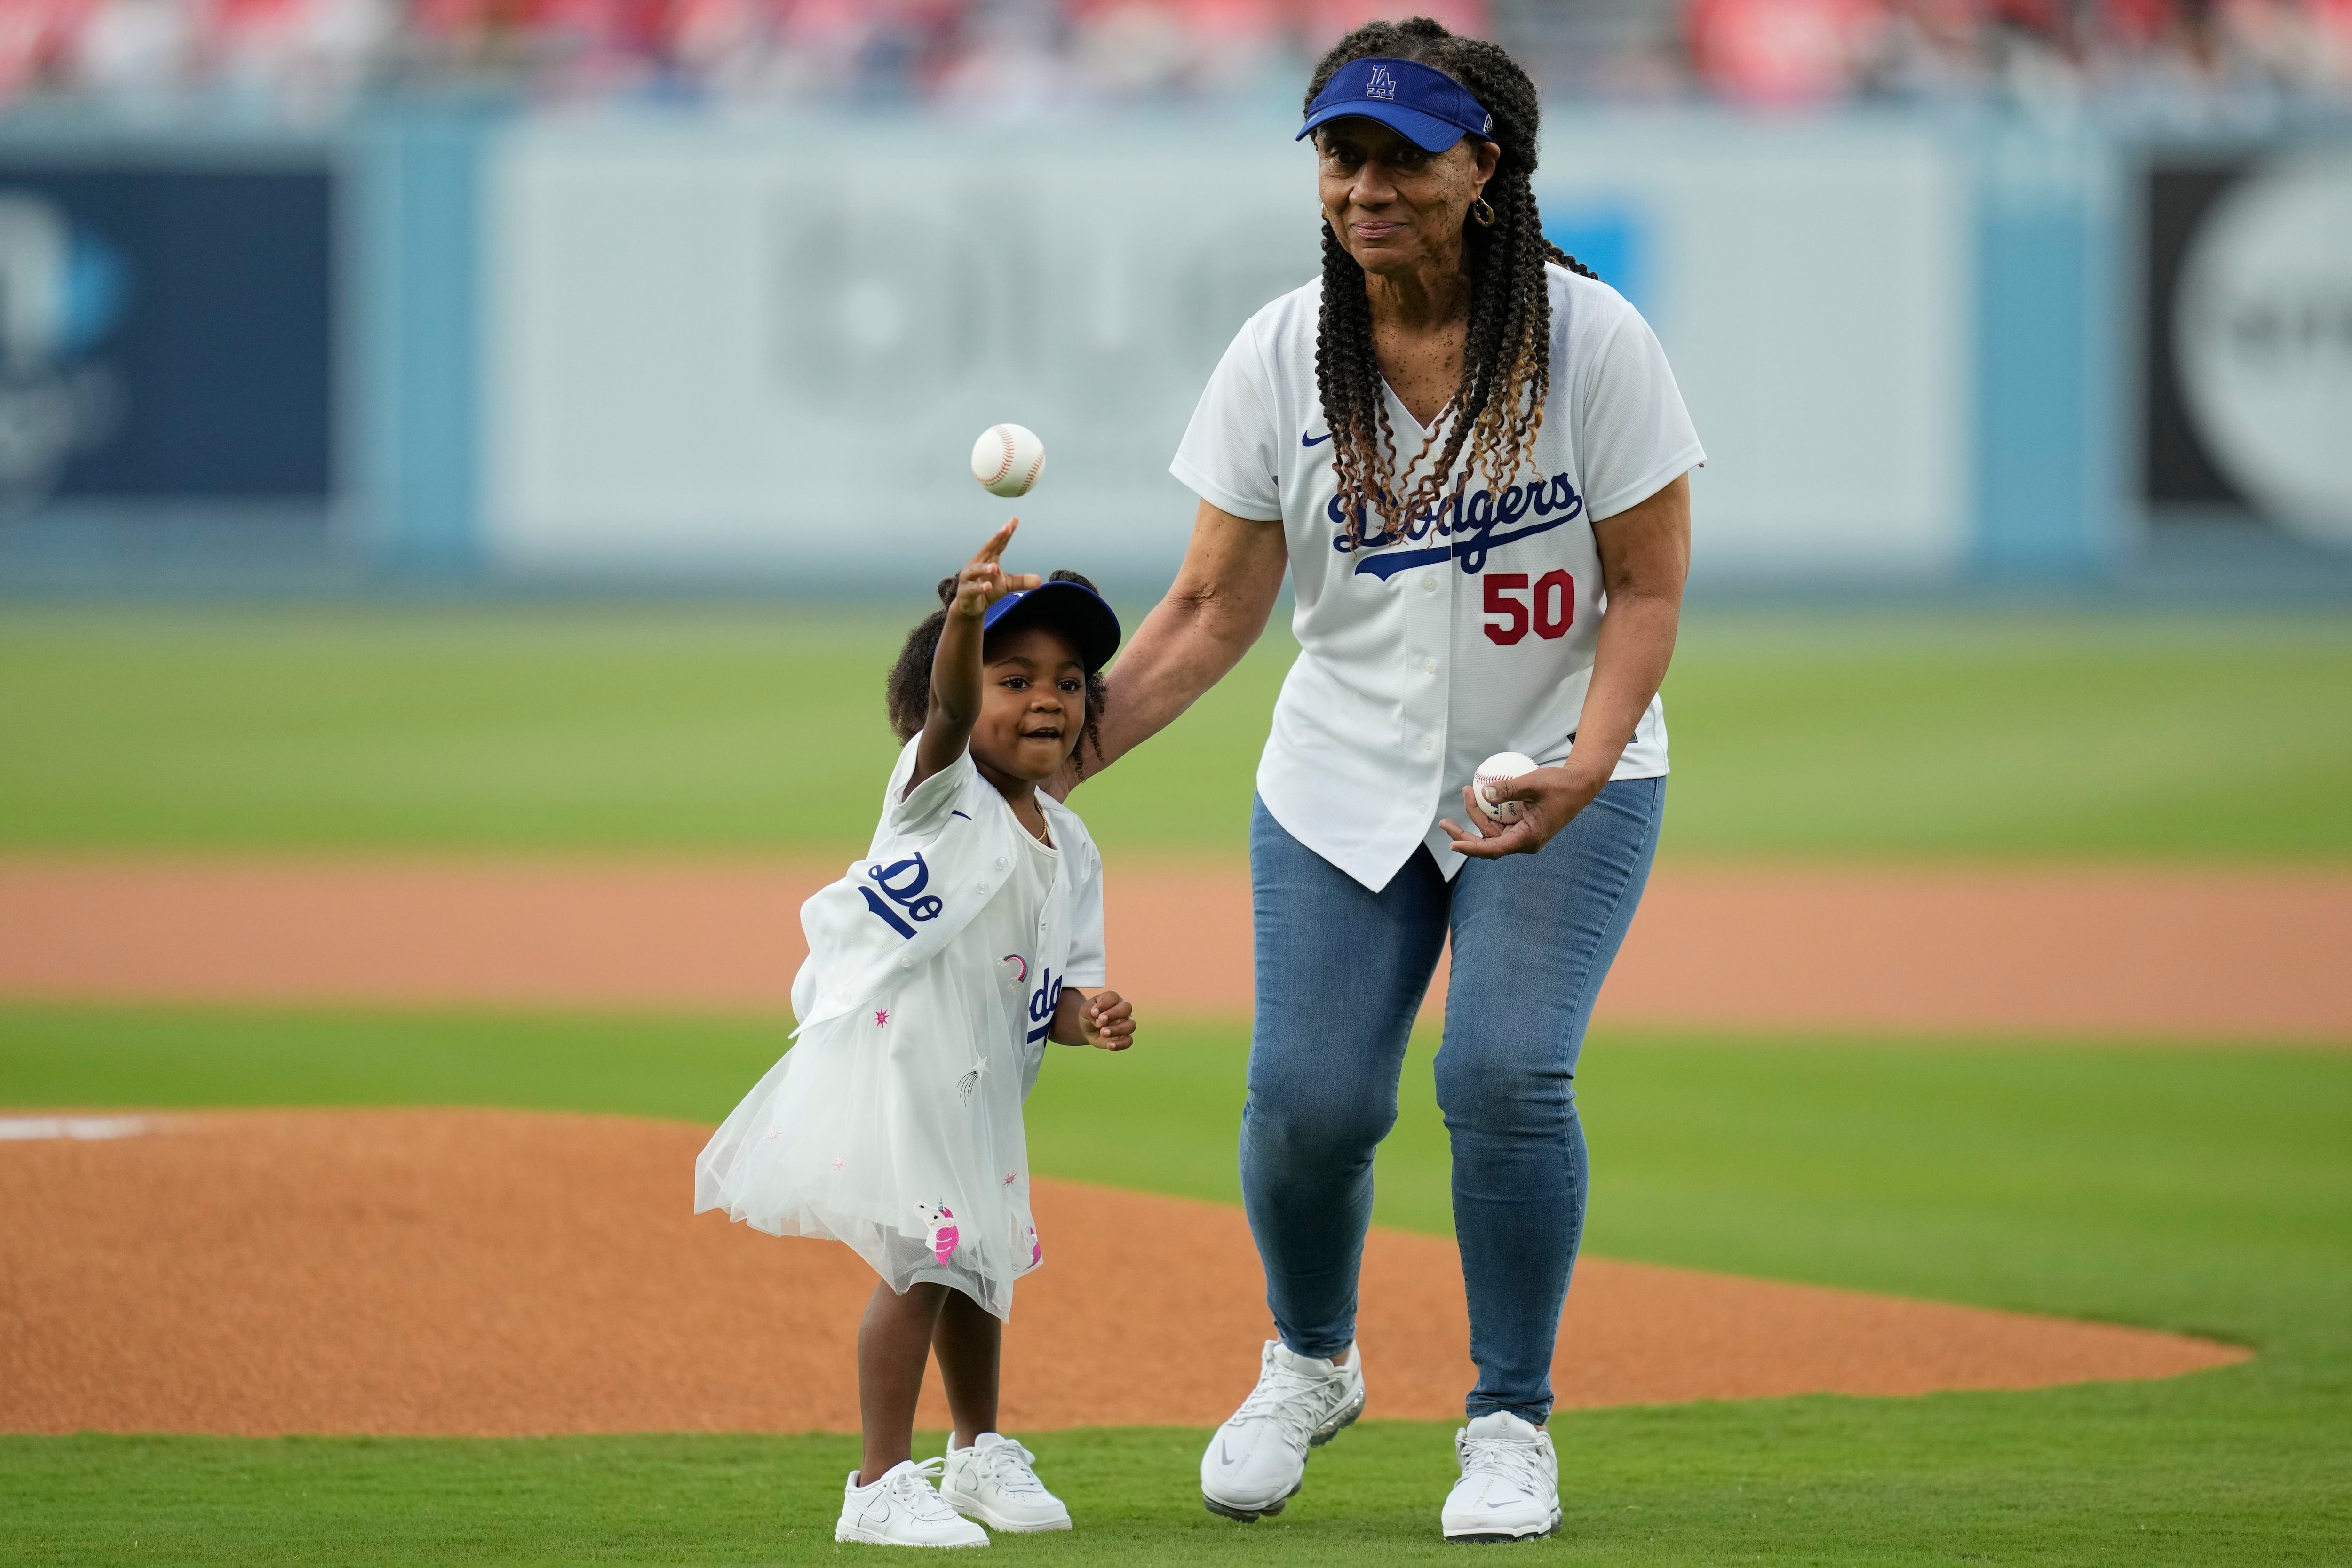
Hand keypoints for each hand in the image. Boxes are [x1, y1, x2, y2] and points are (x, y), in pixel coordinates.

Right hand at [950, 520, 1042, 620]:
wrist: (971, 607)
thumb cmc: (988, 590)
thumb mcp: (1007, 585)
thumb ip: (1021, 581)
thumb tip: (1039, 580)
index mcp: (988, 559)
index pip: (999, 544)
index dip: (1006, 533)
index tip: (1014, 520)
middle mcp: (977, 564)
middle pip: (986, 549)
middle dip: (995, 539)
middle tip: (1005, 529)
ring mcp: (969, 577)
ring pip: (975, 569)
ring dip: (984, 568)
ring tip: (993, 566)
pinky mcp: (966, 591)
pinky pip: (972, 588)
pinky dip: (979, 587)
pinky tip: (987, 586)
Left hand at [1078, 989, 1133, 1050]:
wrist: (1088, 1029)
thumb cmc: (1089, 1015)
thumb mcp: (1084, 1010)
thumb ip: (1089, 1011)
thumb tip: (1099, 1019)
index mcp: (1112, 999)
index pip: (1113, 997)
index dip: (1104, 1004)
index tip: (1093, 1012)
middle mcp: (1122, 1009)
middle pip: (1127, 1007)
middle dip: (1114, 1014)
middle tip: (1101, 1021)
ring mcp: (1126, 1023)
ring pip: (1131, 1025)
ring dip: (1117, 1030)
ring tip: (1103, 1033)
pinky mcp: (1125, 1037)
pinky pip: (1129, 1041)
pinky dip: (1120, 1044)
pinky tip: (1109, 1045)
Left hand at [1438, 764, 1603, 858]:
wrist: (1580, 785)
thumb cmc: (1560, 784)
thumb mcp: (1532, 783)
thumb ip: (1507, 788)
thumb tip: (1484, 792)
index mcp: (1528, 838)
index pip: (1494, 849)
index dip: (1471, 849)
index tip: (1453, 845)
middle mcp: (1524, 841)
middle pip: (1488, 843)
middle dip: (1465, 834)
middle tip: (1444, 822)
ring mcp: (1524, 834)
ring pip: (1493, 831)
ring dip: (1477, 815)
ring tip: (1467, 791)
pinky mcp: (1523, 826)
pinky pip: (1501, 823)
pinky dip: (1489, 812)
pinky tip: (1479, 796)